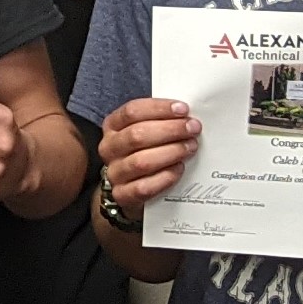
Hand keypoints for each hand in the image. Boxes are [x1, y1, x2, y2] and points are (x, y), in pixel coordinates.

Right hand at [95, 95, 199, 211]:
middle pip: (137, 135)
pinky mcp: (122, 195)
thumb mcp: (147, 130)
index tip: (183, 109)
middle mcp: (109, 148)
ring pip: (141, 161)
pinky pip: (144, 187)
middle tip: (193, 128)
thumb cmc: (145, 151)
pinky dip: (165, 177)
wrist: (132, 187)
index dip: (159, 109)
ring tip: (190, 147)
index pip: (132, 111)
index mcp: (112, 126)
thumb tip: (187, 115)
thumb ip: (162, 120)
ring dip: (171, 152)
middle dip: (170, 130)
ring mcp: (114, 173)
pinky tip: (179, 169)